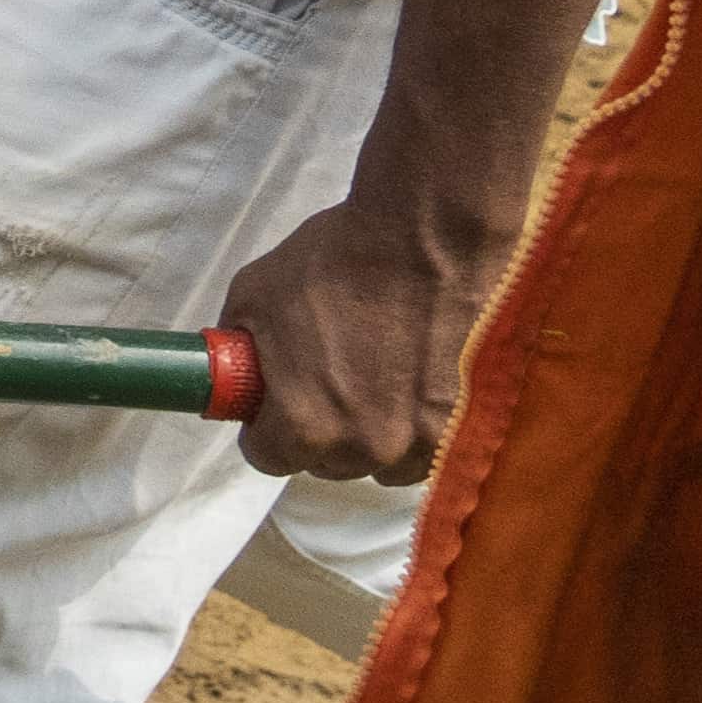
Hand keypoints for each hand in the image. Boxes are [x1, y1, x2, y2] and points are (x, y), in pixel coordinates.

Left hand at [224, 193, 496, 484]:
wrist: (428, 237)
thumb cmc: (332, 261)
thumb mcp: (252, 297)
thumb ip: (236, 350)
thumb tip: (234, 373)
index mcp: (304, 424)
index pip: (267, 457)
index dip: (264, 428)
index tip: (273, 404)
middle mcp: (365, 447)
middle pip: (326, 464)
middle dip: (319, 432)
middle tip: (330, 381)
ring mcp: (422, 442)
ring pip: (381, 465)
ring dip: (374, 438)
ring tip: (379, 384)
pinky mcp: (467, 426)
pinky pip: (429, 454)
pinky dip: (420, 433)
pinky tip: (418, 388)